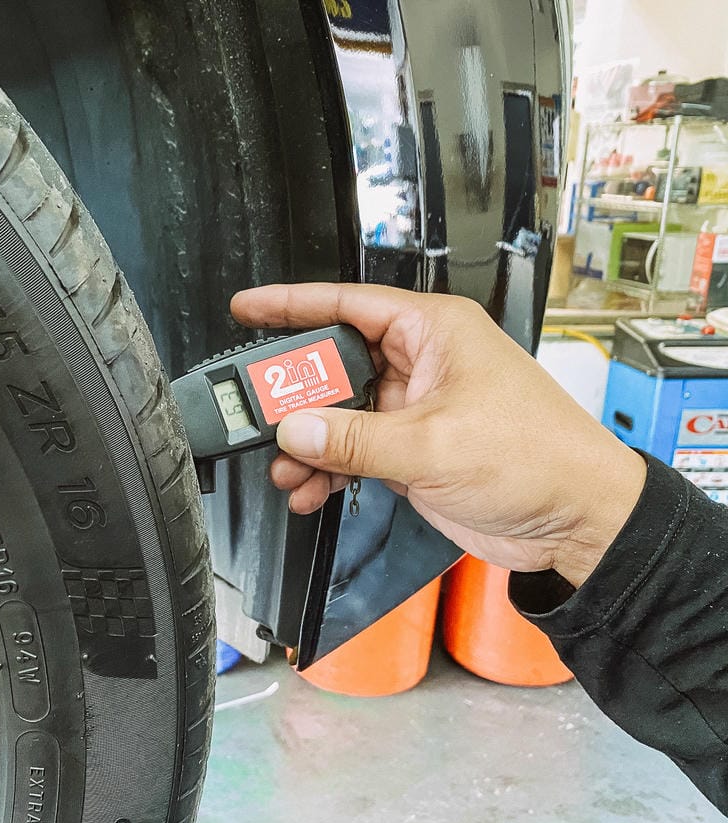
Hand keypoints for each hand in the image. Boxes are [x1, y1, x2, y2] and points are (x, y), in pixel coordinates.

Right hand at [231, 283, 646, 587]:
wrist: (576, 520)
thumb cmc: (539, 458)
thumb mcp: (432, 443)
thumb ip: (352, 437)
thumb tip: (293, 428)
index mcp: (433, 331)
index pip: (347, 302)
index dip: (292, 304)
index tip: (246, 307)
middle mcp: (421, 362)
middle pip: (334, 363)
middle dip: (294, 395)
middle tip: (256, 414)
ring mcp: (415, 407)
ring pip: (338, 414)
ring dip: (308, 444)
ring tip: (285, 471)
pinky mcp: (413, 449)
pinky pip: (353, 450)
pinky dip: (328, 470)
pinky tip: (310, 491)